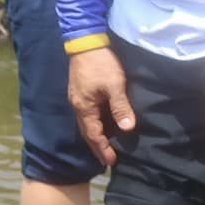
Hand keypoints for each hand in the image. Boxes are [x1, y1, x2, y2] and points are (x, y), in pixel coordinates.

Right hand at [66, 46, 134, 166]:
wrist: (85, 43)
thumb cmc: (101, 64)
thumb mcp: (114, 85)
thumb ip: (120, 107)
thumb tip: (127, 128)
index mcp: (84, 107)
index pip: (93, 134)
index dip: (102, 148)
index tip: (110, 161)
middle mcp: (78, 106)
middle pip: (87, 131)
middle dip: (97, 146)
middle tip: (107, 160)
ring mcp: (78, 98)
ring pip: (87, 123)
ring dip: (96, 136)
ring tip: (106, 146)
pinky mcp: (81, 92)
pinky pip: (88, 114)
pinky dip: (95, 124)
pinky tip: (103, 125)